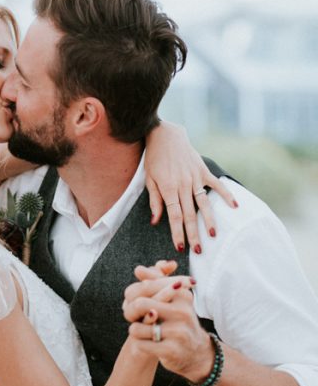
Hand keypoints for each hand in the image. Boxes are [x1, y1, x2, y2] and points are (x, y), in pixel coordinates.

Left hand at [123, 275, 214, 382]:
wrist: (196, 353)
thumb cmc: (178, 321)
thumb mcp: (173, 297)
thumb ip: (155, 280)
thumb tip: (138, 269)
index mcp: (181, 293)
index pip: (145, 286)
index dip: (132, 293)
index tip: (131, 300)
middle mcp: (182, 311)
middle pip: (139, 304)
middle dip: (129, 311)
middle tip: (130, 316)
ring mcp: (178, 332)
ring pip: (137, 327)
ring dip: (134, 329)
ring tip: (142, 330)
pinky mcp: (172, 350)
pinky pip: (141, 344)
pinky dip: (139, 343)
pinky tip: (147, 342)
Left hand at [145, 122, 237, 253]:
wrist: (165, 135)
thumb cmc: (154, 158)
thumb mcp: (149, 179)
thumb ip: (154, 200)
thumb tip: (155, 221)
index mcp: (168, 188)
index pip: (174, 216)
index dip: (177, 232)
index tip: (180, 247)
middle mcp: (183, 184)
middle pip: (190, 214)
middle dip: (194, 233)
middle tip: (199, 250)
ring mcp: (195, 177)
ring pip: (204, 203)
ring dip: (209, 220)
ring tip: (213, 235)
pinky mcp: (203, 170)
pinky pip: (216, 184)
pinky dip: (226, 194)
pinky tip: (235, 206)